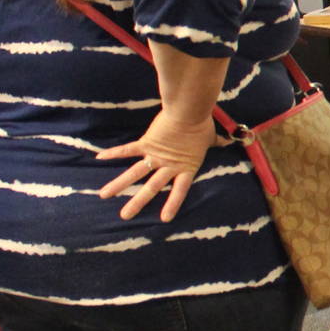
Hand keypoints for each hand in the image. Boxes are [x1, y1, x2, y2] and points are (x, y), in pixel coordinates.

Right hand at [97, 114, 224, 221]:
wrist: (189, 110)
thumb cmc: (202, 124)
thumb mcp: (211, 137)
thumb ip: (218, 142)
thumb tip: (230, 141)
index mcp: (185, 167)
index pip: (178, 191)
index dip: (172, 204)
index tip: (164, 219)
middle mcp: (168, 165)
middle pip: (151, 188)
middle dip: (137, 202)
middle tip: (124, 216)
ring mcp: (155, 155)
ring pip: (135, 173)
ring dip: (119, 184)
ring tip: (104, 195)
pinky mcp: (146, 143)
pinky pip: (128, 149)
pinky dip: (114, 153)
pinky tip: (99, 158)